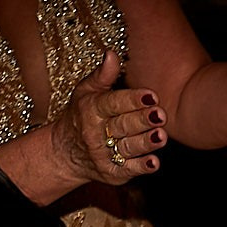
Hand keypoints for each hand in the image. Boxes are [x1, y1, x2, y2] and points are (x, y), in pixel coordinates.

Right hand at [47, 50, 165, 186]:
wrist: (65, 152)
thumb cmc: (82, 115)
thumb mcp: (86, 92)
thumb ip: (103, 75)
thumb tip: (112, 54)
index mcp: (91, 109)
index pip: (113, 103)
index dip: (132, 99)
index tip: (152, 95)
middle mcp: (96, 132)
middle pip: (123, 125)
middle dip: (142, 120)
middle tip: (161, 115)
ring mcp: (104, 154)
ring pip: (128, 147)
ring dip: (145, 143)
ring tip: (161, 136)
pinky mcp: (112, 173)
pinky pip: (128, 169)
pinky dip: (141, 167)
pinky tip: (154, 162)